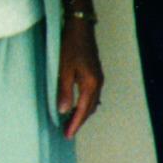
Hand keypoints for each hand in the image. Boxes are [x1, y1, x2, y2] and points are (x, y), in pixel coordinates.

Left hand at [55, 14, 102, 138]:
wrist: (80, 26)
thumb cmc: (70, 45)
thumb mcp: (64, 68)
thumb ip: (65, 90)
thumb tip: (64, 111)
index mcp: (91, 84)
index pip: (83, 110)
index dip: (75, 124)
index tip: (68, 135)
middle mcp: (98, 83)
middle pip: (90, 109)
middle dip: (79, 121)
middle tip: (68, 132)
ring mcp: (98, 77)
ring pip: (92, 102)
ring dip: (83, 113)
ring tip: (71, 121)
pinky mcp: (95, 72)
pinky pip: (92, 94)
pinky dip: (86, 103)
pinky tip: (79, 104)